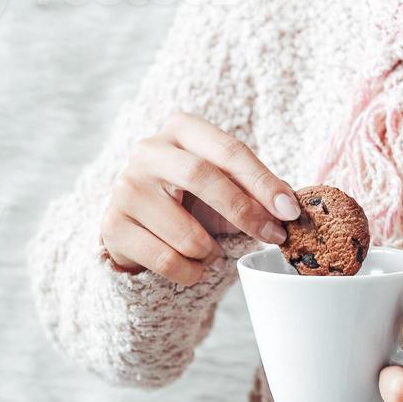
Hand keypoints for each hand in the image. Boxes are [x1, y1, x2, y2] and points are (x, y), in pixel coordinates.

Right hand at [101, 112, 300, 285]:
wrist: (140, 228)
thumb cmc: (191, 202)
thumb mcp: (224, 189)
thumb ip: (255, 192)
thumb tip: (289, 206)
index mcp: (181, 130)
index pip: (228, 150)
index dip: (263, 182)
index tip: (290, 211)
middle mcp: (147, 151)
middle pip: (201, 176)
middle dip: (243, 211)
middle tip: (272, 236)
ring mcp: (125, 188)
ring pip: (185, 232)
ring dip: (211, 252)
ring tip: (210, 252)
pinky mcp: (112, 226)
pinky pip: (166, 260)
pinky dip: (191, 272)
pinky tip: (191, 266)